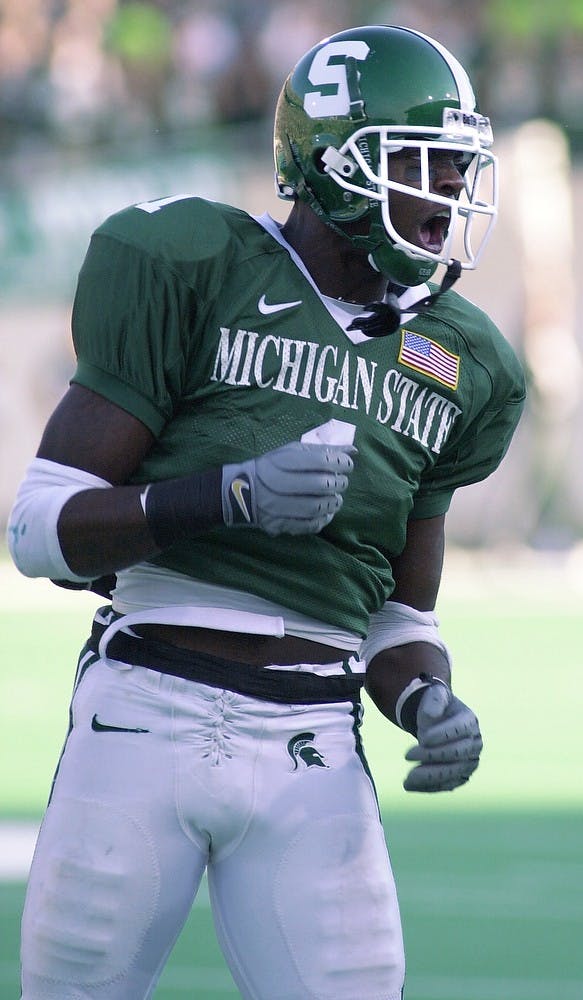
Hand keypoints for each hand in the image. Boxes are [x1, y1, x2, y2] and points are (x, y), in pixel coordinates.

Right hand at [222, 441, 353, 534]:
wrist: (239, 491)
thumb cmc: (272, 467)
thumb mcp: (292, 452)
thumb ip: (322, 450)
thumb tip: (352, 451)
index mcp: (282, 461)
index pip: (321, 461)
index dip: (340, 463)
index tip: (346, 465)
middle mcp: (278, 482)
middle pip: (321, 485)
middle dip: (338, 483)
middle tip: (340, 482)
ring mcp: (277, 506)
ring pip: (317, 507)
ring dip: (333, 503)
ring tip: (335, 498)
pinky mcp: (278, 524)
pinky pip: (309, 525)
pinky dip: (323, 519)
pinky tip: (325, 513)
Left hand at [403, 680, 481, 792]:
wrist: (436, 720)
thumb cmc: (435, 707)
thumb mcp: (434, 695)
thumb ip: (433, 701)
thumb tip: (429, 717)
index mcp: (470, 721)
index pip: (460, 729)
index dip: (442, 735)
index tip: (421, 737)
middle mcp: (474, 743)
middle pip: (457, 753)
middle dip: (432, 756)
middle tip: (407, 755)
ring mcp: (470, 762)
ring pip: (453, 773)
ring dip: (430, 777)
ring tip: (407, 779)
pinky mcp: (461, 776)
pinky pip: (447, 785)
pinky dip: (429, 787)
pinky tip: (411, 787)